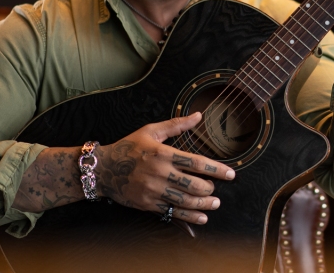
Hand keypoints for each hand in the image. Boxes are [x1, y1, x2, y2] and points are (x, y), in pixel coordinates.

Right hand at [95, 112, 233, 223]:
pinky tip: (201, 217)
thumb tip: (198, 115)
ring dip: (203, 204)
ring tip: (214, 204)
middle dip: (209, 188)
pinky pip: (172, 212)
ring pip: (184, 200)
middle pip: (192, 184)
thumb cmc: (128, 147)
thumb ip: (176, 124)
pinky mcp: (148, 204)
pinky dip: (188, 216)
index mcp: (163, 154)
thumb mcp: (151, 131)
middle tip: (216, 189)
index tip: (230, 174)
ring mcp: (153, 190)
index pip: (196, 162)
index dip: (215, 169)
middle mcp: (160, 173)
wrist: (102, 169)